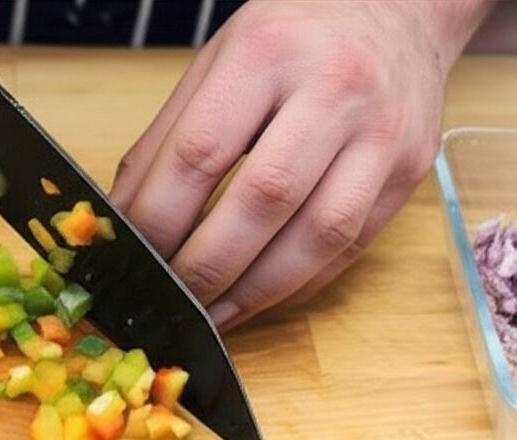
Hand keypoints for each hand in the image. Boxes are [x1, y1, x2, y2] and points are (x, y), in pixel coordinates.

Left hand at [111, 0, 491, 328]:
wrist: (396, 9)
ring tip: (209, 315)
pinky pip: (349, 248)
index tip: (134, 255)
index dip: (159, 218)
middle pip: (261, 200)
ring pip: (316, 236)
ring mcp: (381, 133)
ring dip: (253, 292)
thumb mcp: (218, 62)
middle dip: (205, 266)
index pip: (200, 153)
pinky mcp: (409, 172)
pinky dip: (295, 285)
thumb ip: (168, 139)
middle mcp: (333, 88)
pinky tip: (256, 298)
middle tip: (169, 297)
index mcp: (267, 52)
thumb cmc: (293, 37)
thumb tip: (125, 217)